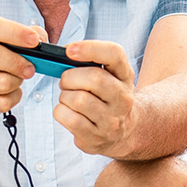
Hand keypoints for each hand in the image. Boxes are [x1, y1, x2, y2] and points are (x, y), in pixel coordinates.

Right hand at [0, 16, 42, 113]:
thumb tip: (40, 38)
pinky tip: (12, 90)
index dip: (15, 33)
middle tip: (30, 67)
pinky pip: (3, 103)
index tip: (34, 40)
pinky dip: (14, 97)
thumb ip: (20, 32)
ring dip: (17, 81)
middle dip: (17, 62)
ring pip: (1, 83)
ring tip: (18, 77)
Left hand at [53, 40, 136, 156]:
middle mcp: (123, 98)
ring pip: (79, 99)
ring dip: (65, 96)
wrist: (121, 131)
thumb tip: (65, 54)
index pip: (114, 54)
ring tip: (69, 98)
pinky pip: (70, 119)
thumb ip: (90, 63)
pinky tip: (67, 112)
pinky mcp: (96, 138)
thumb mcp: (108, 76)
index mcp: (125, 76)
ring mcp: (111, 121)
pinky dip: (61, 112)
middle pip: (95, 78)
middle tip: (66, 81)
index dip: (91, 48)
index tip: (69, 50)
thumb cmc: (106, 97)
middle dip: (70, 77)